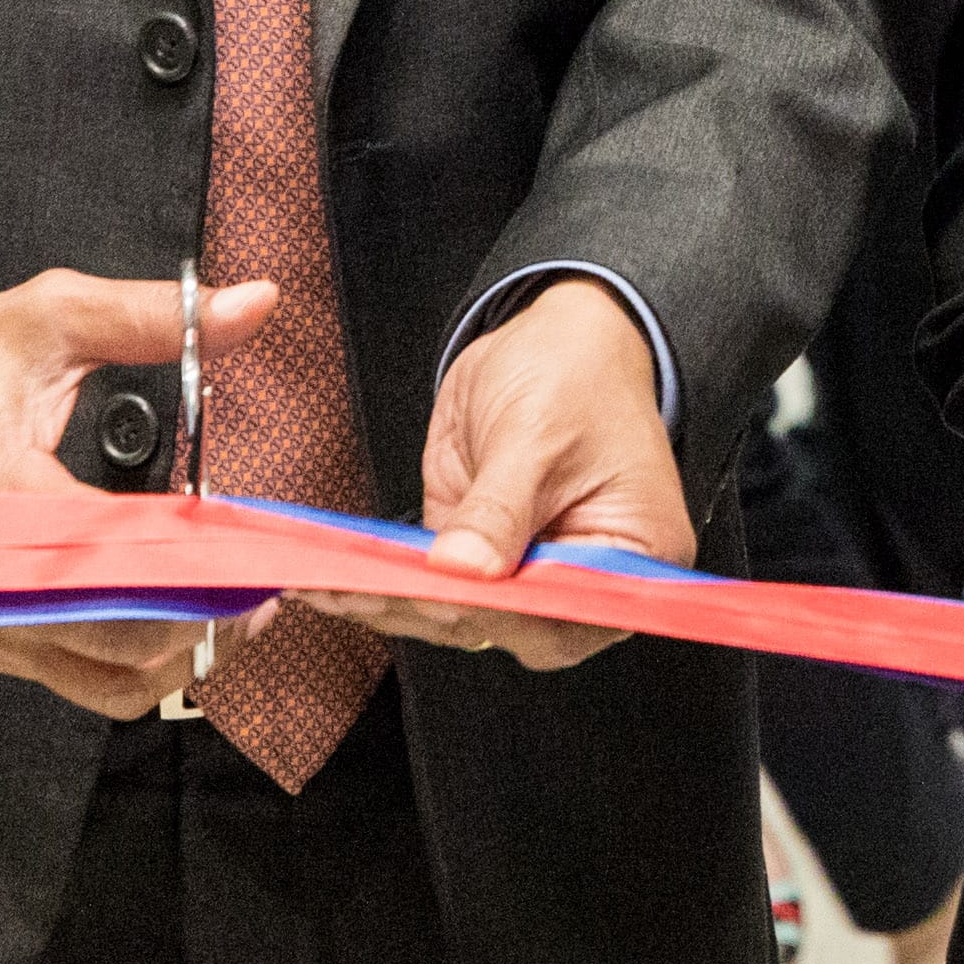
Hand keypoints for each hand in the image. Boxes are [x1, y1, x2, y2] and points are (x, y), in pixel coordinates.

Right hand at [0, 268, 286, 713]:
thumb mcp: (48, 319)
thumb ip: (154, 316)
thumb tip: (253, 304)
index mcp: (4, 496)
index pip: (121, 556)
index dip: (200, 562)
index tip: (260, 549)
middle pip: (123, 638)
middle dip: (206, 617)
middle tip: (264, 584)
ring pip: (107, 680)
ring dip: (181, 654)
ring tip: (235, 610)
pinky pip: (80, 680)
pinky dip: (139, 667)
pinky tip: (180, 625)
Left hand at [323, 274, 686, 668]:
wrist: (553, 337)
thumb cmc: (573, 374)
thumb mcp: (535, 434)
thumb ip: (499, 510)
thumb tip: (464, 572)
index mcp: (634, 559)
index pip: (566, 612)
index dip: (501, 612)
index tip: (440, 598)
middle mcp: (582, 582)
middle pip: (508, 625)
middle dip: (432, 609)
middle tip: (366, 591)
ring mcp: (526, 573)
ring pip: (459, 616)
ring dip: (393, 602)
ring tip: (329, 586)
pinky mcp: (480, 559)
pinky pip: (433, 588)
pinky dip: (386, 584)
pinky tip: (337, 578)